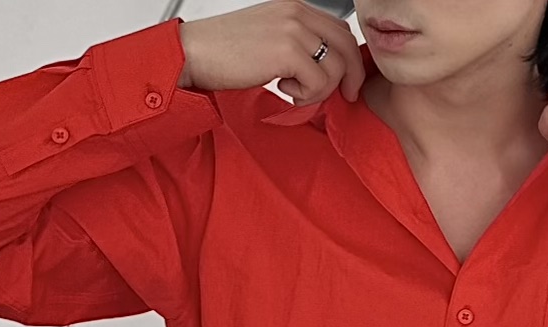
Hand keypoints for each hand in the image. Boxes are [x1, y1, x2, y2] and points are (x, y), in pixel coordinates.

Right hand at [179, 0, 364, 102]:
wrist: (196, 53)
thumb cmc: (226, 51)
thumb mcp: (269, 37)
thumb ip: (297, 45)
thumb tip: (323, 68)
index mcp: (295, 7)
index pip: (339, 30)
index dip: (349, 59)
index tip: (345, 82)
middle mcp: (297, 13)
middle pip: (347, 45)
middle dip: (350, 76)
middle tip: (342, 97)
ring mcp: (293, 29)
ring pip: (336, 67)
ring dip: (321, 90)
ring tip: (294, 90)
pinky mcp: (287, 51)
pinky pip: (319, 82)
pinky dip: (307, 94)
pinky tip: (284, 89)